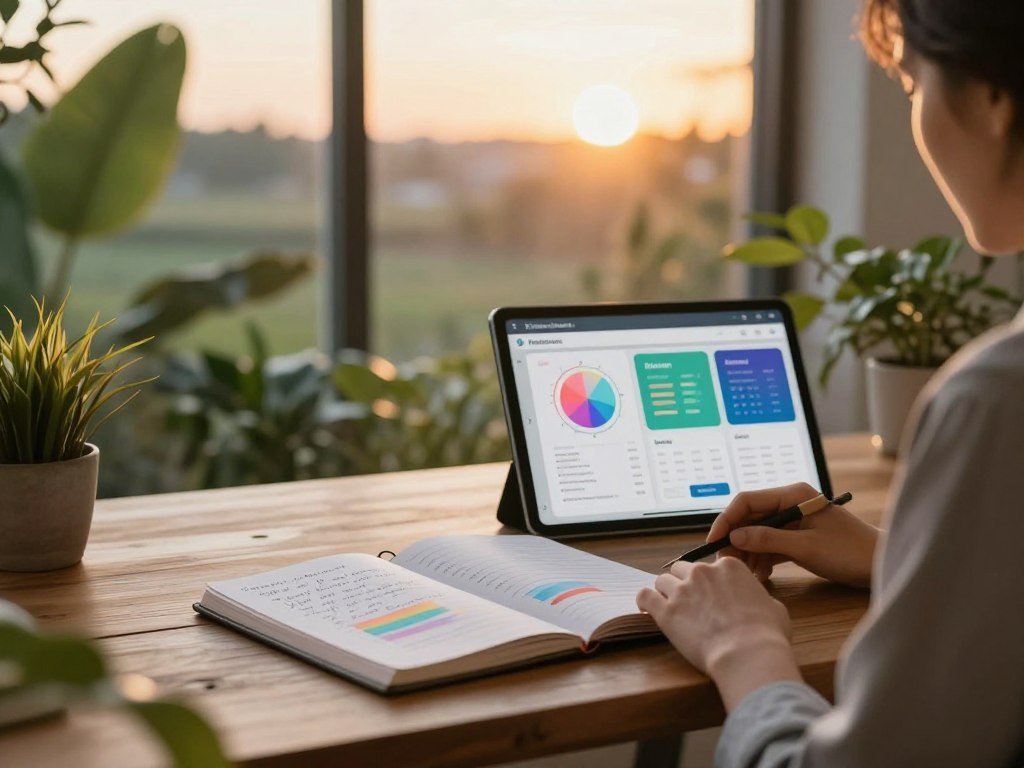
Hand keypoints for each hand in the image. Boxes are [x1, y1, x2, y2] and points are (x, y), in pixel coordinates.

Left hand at [637, 558, 801, 710]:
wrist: (747, 653)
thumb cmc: (766, 633)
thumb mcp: (774, 607)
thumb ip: (758, 597)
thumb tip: (757, 603)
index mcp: (728, 567)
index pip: (710, 566)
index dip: (708, 581)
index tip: (709, 594)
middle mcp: (702, 572)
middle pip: (682, 569)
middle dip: (683, 582)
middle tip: (688, 602)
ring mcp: (682, 590)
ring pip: (662, 581)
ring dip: (664, 592)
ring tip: (669, 607)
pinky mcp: (666, 611)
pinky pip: (644, 596)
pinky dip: (644, 601)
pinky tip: (645, 609)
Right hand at [709, 483, 879, 587]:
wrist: (880, 565)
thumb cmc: (850, 551)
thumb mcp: (806, 546)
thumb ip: (768, 539)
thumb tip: (735, 536)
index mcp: (793, 495)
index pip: (747, 501)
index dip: (727, 520)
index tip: (714, 542)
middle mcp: (791, 503)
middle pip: (750, 518)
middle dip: (736, 540)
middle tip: (727, 564)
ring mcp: (794, 520)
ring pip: (758, 533)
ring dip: (749, 552)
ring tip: (746, 573)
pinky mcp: (798, 537)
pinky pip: (771, 544)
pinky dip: (763, 558)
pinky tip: (761, 574)